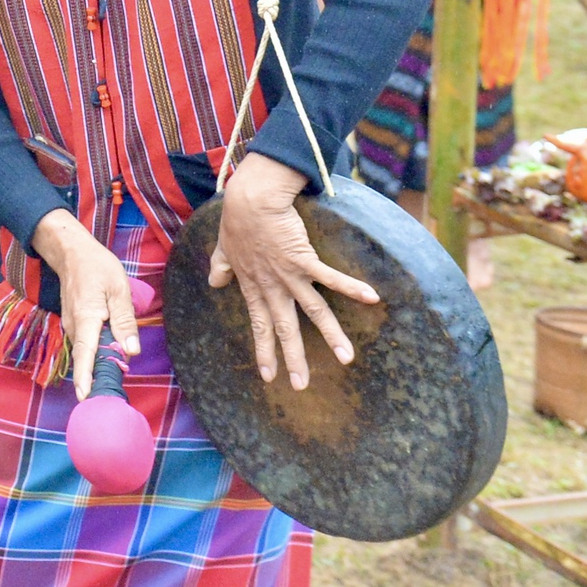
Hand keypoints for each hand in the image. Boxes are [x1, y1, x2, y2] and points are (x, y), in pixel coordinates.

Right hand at [31, 208, 141, 398]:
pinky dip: (96, 352)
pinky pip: (86, 343)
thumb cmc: (97, 266)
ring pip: (87, 351)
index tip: (85, 397)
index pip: (85, 353)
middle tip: (115, 390)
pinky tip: (109, 352)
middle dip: (99, 376)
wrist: (71, 252)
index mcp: (87, 317)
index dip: (85, 376)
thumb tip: (131, 351)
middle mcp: (74, 325)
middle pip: (87, 357)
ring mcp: (71, 325)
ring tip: (115, 374)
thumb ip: (125, 320)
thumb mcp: (119, 288)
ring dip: (99, 363)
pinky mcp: (74, 324)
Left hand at [208, 154, 376, 389]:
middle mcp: (271, 287)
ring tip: (347, 359)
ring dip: (331, 336)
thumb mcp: (223, 249)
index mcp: (254, 286)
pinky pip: (331, 276)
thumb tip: (214, 281)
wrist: (249, 199)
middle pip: (285, 329)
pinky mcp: (303, 258)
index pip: (260, 326)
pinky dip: (351, 286)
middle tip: (301, 386)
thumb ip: (220, 267)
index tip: (269, 376)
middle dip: (294, 359)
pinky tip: (372, 298)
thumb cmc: (237, 221)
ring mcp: (288, 275)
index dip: (265, 351)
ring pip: (313, 311)